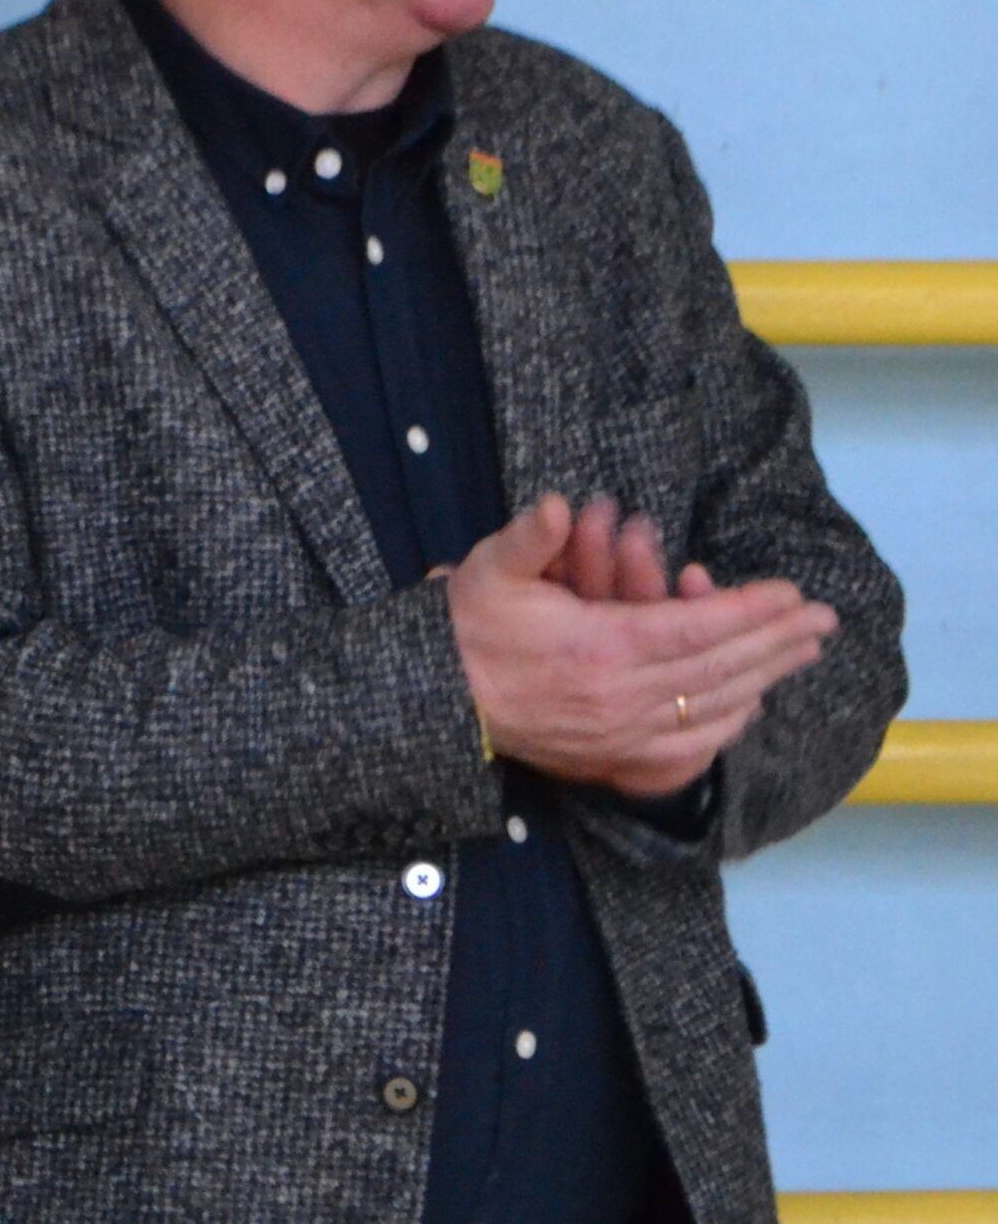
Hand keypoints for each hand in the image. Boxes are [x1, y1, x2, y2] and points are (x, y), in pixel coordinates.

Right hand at [448, 495, 834, 797]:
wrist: (439, 699)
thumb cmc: (468, 629)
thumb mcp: (489, 572)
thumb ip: (529, 538)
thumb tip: (554, 504)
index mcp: (597, 649)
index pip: (694, 629)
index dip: (748, 611)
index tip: (791, 595)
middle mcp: (620, 698)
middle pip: (719, 670)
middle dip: (776, 642)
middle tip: (823, 621)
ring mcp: (620, 734)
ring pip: (712, 707)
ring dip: (765, 678)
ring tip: (802, 653)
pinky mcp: (614, 758)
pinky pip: (689, 746)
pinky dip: (727, 723)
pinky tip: (751, 702)